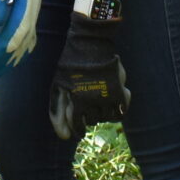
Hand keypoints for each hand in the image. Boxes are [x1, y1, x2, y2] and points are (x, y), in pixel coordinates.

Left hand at [47, 15, 127, 140]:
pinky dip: (118, 111)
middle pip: (93, 121)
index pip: (76, 125)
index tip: (79, 129)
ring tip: (99, 100)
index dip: (78, 128)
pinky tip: (113, 101)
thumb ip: (58, 112)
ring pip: (107, 118)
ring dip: (103, 113)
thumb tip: (65, 137)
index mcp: (74, 100)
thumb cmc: (71, 64)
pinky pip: (121, 112)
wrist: (91, 41)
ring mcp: (106, 96)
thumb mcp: (59, 86)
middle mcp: (91, 101)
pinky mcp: (119, 90)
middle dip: (90, 116)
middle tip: (89, 104)